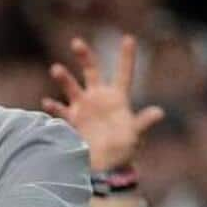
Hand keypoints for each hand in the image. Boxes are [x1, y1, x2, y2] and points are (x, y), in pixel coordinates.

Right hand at [42, 36, 165, 172]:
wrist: (105, 167)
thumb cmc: (123, 151)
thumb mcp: (135, 135)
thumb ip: (144, 122)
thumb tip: (159, 112)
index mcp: (118, 98)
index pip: (123, 73)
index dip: (126, 57)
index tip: (128, 38)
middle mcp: (99, 99)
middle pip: (92, 72)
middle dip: (85, 57)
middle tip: (77, 42)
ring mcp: (83, 109)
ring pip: (72, 88)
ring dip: (64, 79)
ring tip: (56, 69)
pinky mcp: (72, 122)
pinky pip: (60, 111)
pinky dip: (53, 107)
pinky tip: (47, 102)